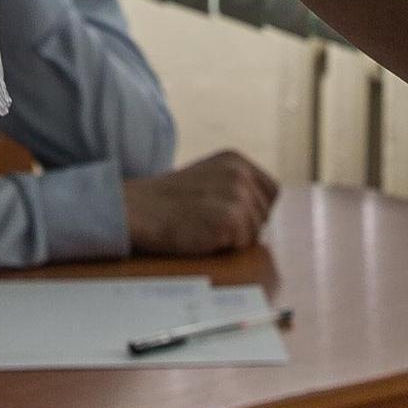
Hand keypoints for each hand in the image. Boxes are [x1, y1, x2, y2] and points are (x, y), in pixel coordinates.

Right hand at [121, 150, 279, 257]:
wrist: (136, 209)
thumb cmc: (168, 201)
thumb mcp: (207, 178)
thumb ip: (234, 185)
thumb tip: (262, 211)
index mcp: (236, 160)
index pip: (271, 191)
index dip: (255, 210)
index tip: (231, 217)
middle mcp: (240, 173)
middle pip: (265, 213)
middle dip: (244, 225)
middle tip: (208, 224)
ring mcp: (236, 195)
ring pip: (255, 231)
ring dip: (233, 238)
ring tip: (203, 228)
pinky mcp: (230, 218)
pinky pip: (243, 244)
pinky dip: (225, 247)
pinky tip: (201, 236)